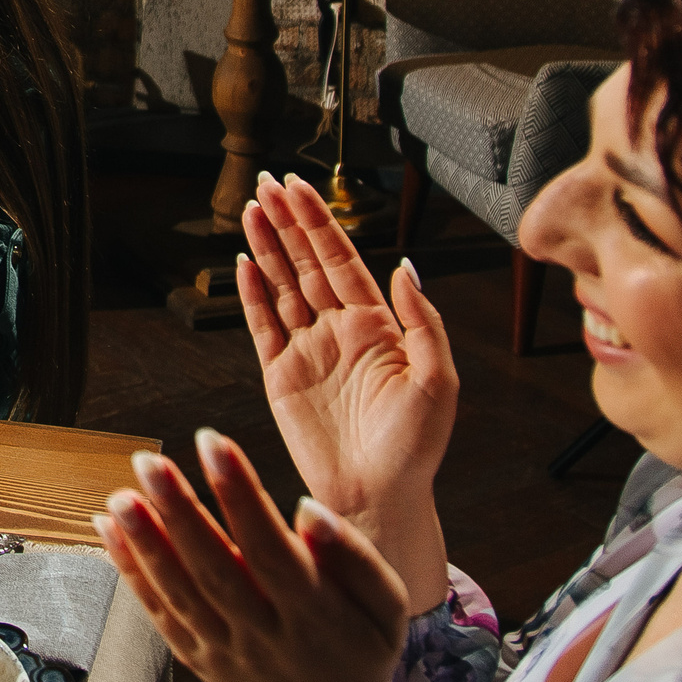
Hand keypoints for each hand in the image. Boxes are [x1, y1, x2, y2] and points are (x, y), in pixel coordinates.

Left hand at [99, 432, 405, 681]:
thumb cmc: (360, 644)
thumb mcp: (387, 606)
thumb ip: (354, 557)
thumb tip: (307, 510)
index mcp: (315, 617)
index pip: (271, 549)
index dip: (240, 495)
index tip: (213, 441)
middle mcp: (264, 637)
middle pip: (215, 570)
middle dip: (179, 513)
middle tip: (149, 461)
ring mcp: (225, 652)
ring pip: (179, 595)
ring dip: (145, 544)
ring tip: (120, 497)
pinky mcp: (196, 660)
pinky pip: (159, 614)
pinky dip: (131, 572)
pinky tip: (108, 529)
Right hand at [239, 171, 456, 612]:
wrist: (378, 500)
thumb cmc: (415, 449)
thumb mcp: (438, 381)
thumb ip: (423, 321)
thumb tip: (404, 266)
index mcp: (376, 327)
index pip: (341, 259)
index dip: (319, 221)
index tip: (299, 187)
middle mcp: (338, 331)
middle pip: (306, 262)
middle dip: (288, 221)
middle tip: (268, 182)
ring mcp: (307, 352)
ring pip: (281, 286)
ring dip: (267, 247)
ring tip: (251, 209)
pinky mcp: (280, 378)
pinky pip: (262, 326)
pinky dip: (251, 294)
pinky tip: (243, 264)